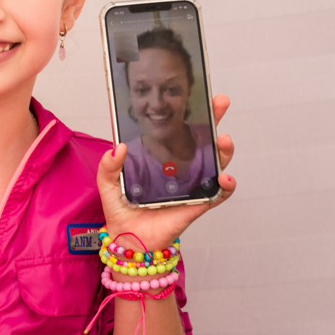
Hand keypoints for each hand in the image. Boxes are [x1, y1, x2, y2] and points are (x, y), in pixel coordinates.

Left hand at [96, 94, 236, 249]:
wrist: (128, 240)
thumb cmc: (121, 210)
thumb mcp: (108, 184)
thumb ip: (109, 166)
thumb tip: (118, 148)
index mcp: (161, 156)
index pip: (179, 129)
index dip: (189, 112)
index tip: (197, 94)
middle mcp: (181, 167)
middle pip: (203, 139)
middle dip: (214, 119)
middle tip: (220, 103)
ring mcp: (192, 184)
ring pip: (216, 163)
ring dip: (224, 151)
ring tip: (223, 141)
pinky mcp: (197, 204)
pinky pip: (218, 194)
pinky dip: (226, 186)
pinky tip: (225, 178)